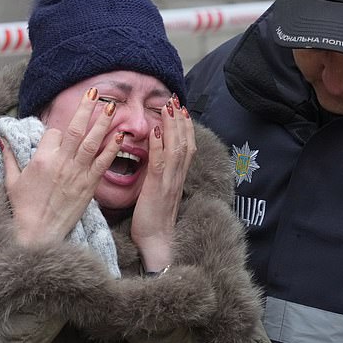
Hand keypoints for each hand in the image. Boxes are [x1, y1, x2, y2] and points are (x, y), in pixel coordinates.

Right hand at [4, 87, 122, 244]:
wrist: (38, 233)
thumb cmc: (23, 208)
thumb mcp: (11, 181)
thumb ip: (10, 157)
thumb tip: (2, 139)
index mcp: (41, 159)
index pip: (53, 133)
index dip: (57, 131)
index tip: (60, 134)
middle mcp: (60, 163)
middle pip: (75, 129)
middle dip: (86, 108)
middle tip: (96, 92)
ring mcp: (76, 174)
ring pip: (91, 142)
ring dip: (103, 123)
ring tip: (112, 106)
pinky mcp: (88, 186)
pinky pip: (102, 163)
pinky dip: (111, 149)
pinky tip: (120, 136)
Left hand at [130, 96, 195, 269]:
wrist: (158, 242)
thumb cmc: (155, 220)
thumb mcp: (160, 193)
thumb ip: (160, 175)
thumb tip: (156, 158)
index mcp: (178, 177)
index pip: (187, 146)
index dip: (186, 126)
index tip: (181, 109)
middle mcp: (177, 177)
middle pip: (185, 142)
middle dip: (180, 120)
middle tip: (175, 100)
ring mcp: (169, 182)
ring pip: (175, 149)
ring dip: (172, 126)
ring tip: (167, 108)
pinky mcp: (157, 188)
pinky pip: (160, 163)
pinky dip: (159, 146)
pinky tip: (156, 131)